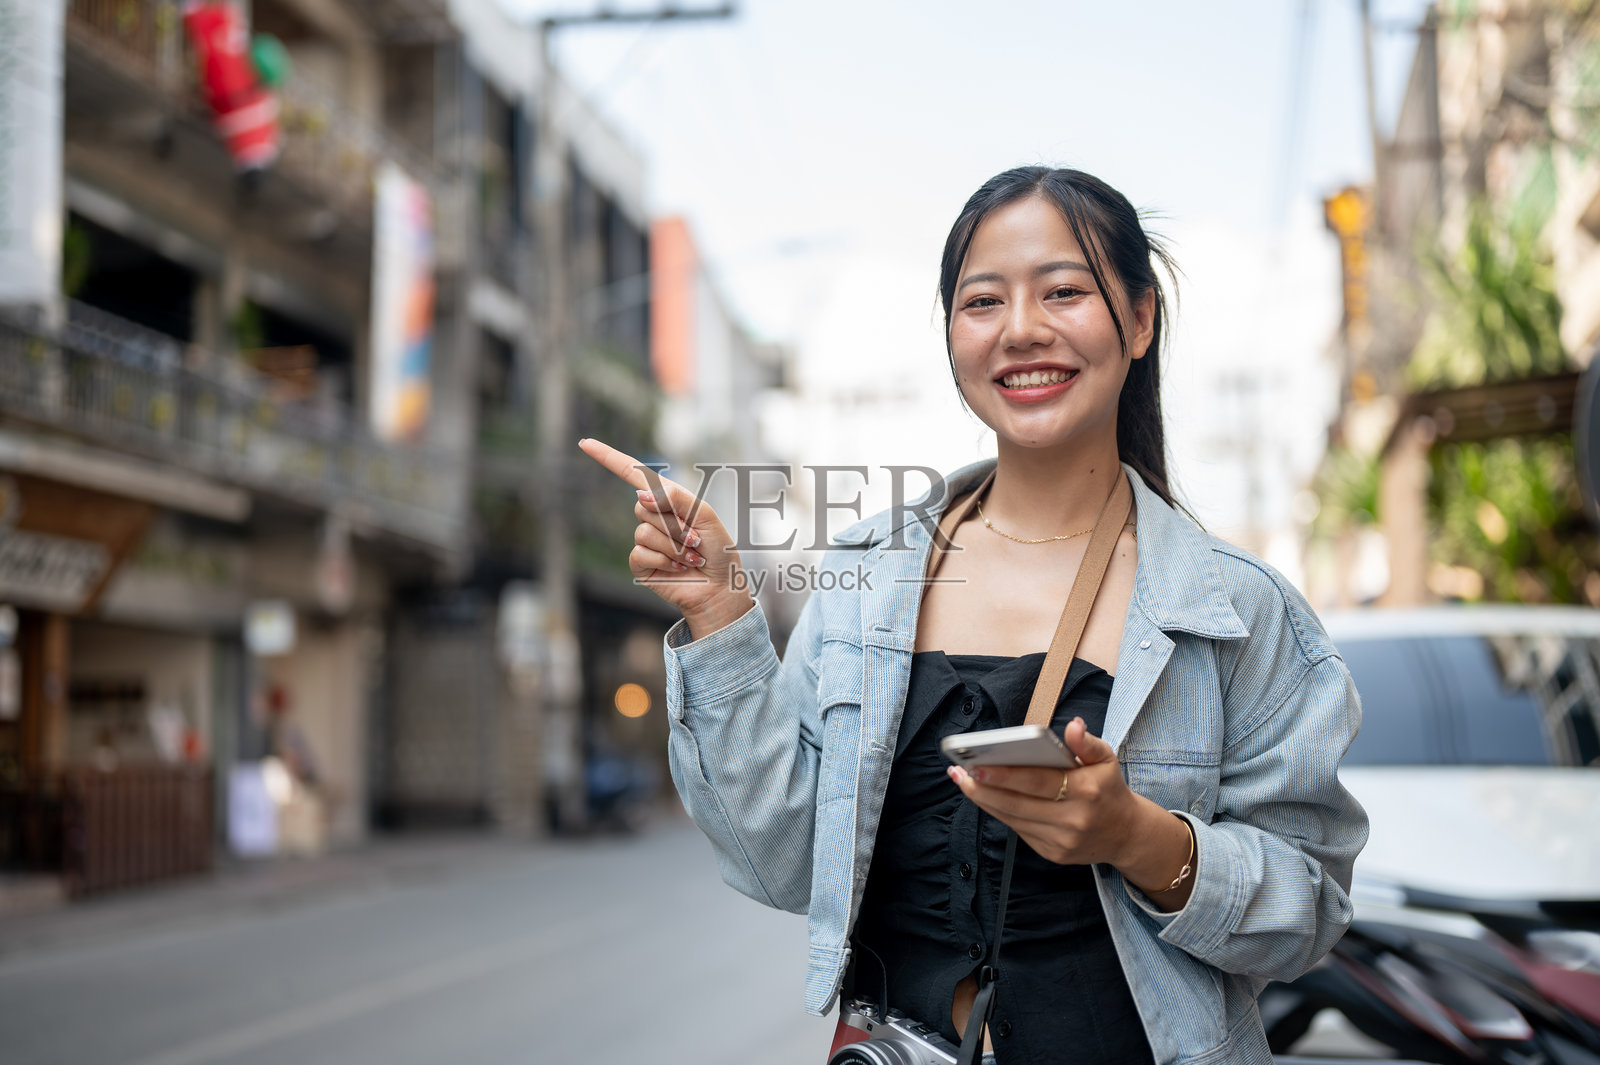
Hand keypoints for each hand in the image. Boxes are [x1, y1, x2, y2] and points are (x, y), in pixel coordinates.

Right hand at [577, 438, 753, 636]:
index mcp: (668, 499)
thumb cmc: (717, 550)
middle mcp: (654, 516)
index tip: (585, 443)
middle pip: (644, 507)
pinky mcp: (641, 563)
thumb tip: (640, 495)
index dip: (609, 458)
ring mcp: (645, 540)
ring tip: (691, 556)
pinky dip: (664, 560)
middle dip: (674, 524)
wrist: (721, 588)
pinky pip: (640, 553)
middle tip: (695, 540)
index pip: (634, 474)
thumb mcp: (705, 515)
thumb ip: (676, 498)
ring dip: (673, 545)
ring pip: (644, 532)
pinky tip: (678, 568)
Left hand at [947, 716, 1195, 907]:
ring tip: (963, 780)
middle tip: (958, 771)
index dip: (1005, 775)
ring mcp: (1062, 841)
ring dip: (984, 800)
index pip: (1038, 782)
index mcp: (1087, 791)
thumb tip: (1072, 725)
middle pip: (1018, 804)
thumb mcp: (1106, 759)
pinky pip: (1019, 831)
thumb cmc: (1109, 789)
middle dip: (983, 788)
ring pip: (1013, 819)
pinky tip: (984, 796)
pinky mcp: (1053, 855)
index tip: (976, 766)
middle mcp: (1074, 820)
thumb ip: (1086, 742)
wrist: (1126, 835)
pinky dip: (999, 813)